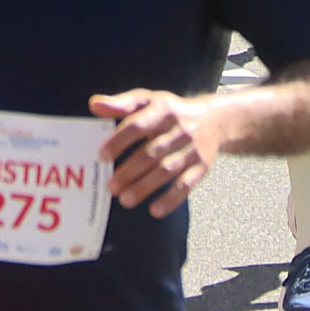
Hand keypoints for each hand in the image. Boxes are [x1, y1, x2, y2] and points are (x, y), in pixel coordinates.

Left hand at [93, 90, 219, 216]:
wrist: (215, 120)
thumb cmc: (171, 111)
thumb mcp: (148, 100)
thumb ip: (121, 104)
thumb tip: (94, 105)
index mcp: (161, 110)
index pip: (137, 125)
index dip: (119, 141)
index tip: (101, 156)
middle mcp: (178, 129)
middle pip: (151, 153)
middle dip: (129, 171)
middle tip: (111, 187)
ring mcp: (192, 149)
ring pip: (167, 171)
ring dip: (145, 187)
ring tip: (125, 200)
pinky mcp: (203, 166)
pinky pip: (187, 185)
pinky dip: (171, 199)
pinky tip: (155, 210)